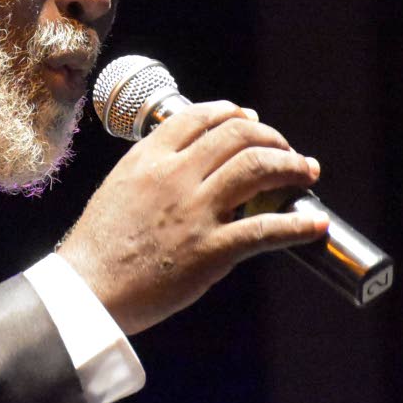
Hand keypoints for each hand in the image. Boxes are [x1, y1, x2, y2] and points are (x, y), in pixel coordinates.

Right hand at [56, 101, 327, 334]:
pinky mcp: (211, 250)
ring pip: (258, 167)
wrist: (88, 289)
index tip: (250, 119)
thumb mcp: (118, 188)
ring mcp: (195, 212)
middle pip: (238, 135)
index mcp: (148, 158)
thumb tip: (191, 163)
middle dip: (272, 137)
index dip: (233, 113)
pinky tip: (314, 224)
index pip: (200, 116)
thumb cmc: (99, 246)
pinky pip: (267, 229)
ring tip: (306, 172)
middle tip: (287, 150)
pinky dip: (299, 225)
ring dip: (292, 166)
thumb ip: (152, 171)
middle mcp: (174, 176)